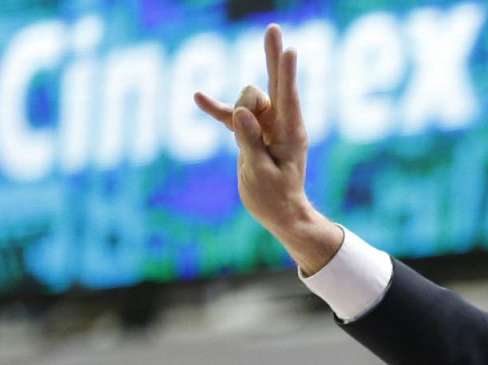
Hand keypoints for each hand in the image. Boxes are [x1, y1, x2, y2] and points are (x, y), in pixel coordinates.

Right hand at [193, 25, 340, 273]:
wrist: (279, 213)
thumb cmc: (276, 198)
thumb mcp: (261, 174)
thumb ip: (250, 142)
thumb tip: (241, 113)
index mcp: (291, 133)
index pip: (288, 97)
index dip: (286, 72)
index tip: (289, 49)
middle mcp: (281, 123)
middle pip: (274, 83)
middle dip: (272, 56)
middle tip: (273, 28)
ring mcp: (265, 125)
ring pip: (246, 99)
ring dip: (237, 111)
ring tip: (245, 145)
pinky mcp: (250, 131)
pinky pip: (230, 114)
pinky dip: (215, 108)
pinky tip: (196, 96)